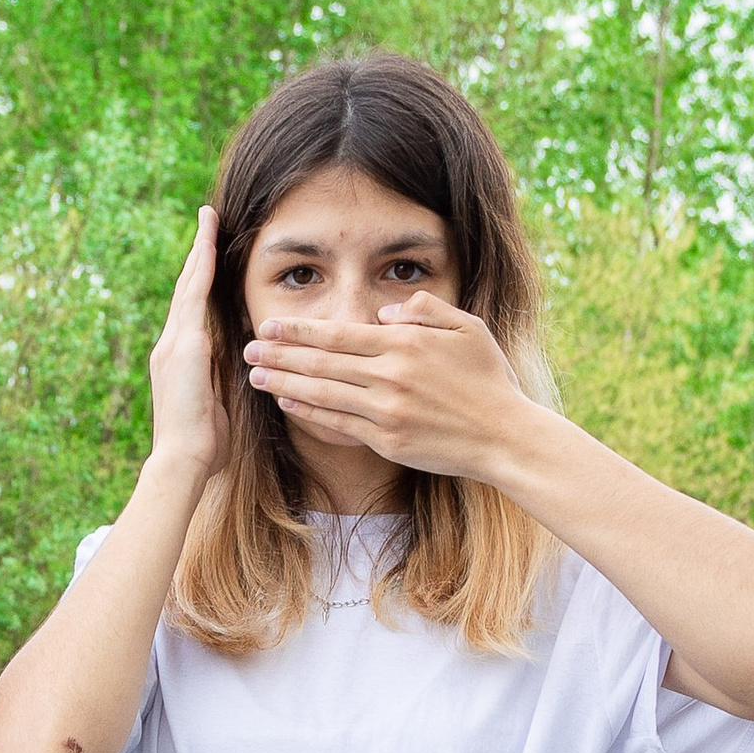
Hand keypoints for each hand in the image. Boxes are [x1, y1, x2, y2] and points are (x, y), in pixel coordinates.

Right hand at [147, 206, 231, 481]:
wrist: (182, 461)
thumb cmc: (202, 447)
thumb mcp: (216, 408)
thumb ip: (221, 386)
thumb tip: (241, 375)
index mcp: (179, 361)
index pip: (191, 312)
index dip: (200, 282)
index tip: (208, 255)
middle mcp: (170, 345)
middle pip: (185, 290)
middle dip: (197, 255)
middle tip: (205, 220)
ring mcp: (172, 343)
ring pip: (187, 286)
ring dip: (199, 250)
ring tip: (207, 219)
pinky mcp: (182, 344)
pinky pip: (193, 296)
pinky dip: (200, 268)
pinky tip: (209, 243)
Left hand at [243, 286, 534, 483]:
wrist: (506, 436)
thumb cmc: (489, 380)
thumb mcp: (468, 328)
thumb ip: (425, 311)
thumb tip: (385, 312)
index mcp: (406, 344)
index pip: (340, 334)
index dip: (300, 331)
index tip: (270, 325)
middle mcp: (391, 376)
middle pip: (322, 362)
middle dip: (280, 354)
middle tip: (247, 348)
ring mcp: (387, 411)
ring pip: (323, 393)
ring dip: (284, 383)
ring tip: (255, 376)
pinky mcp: (387, 441)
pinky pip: (338, 424)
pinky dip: (309, 413)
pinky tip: (287, 403)